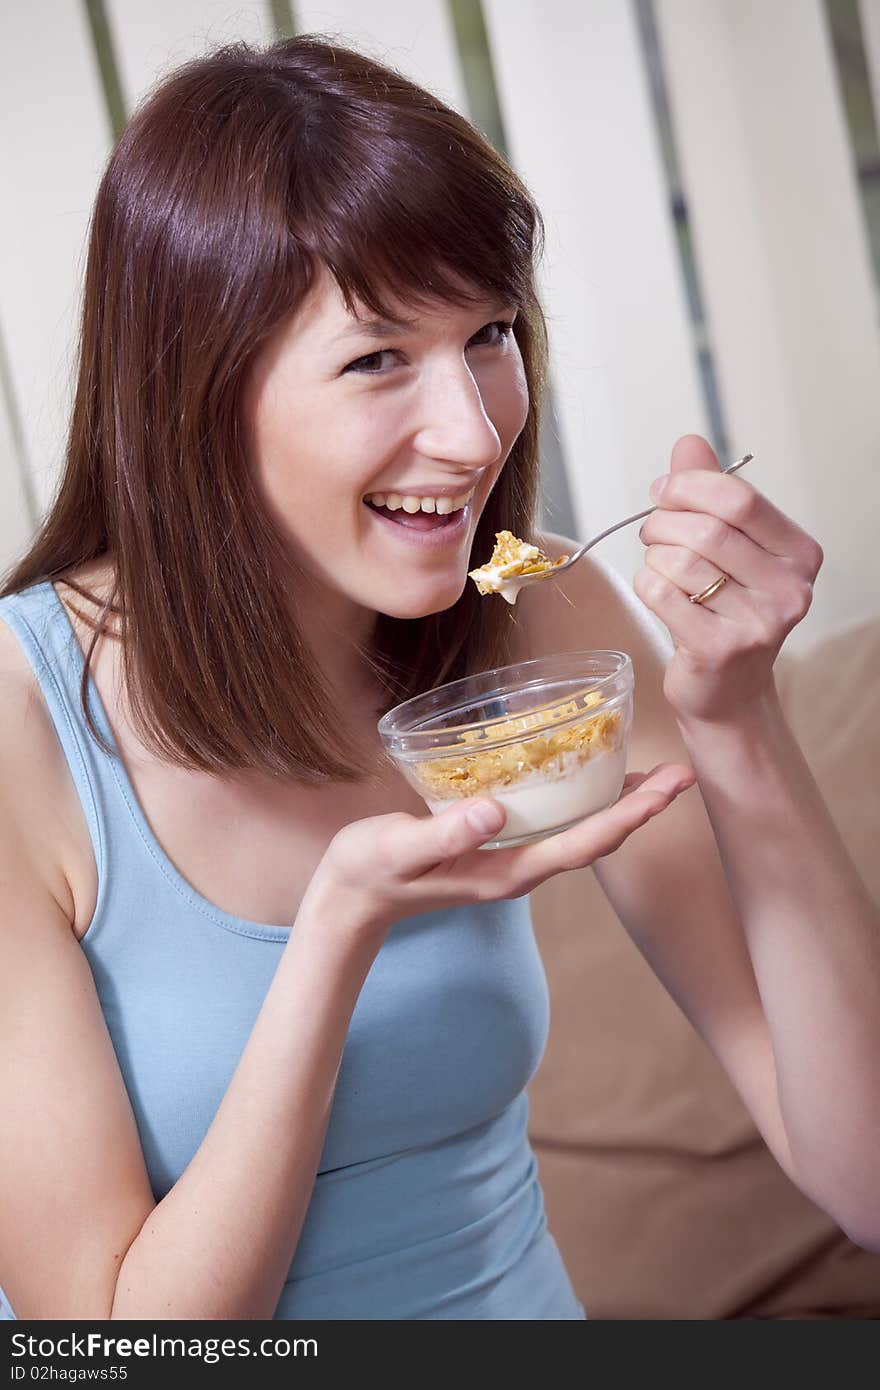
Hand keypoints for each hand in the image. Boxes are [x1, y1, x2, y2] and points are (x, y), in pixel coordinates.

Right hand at [298, 762, 694, 941]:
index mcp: (508, 872)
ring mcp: (513, 860)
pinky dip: (587, 798)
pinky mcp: (501, 846)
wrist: (352, 898)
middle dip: (642, 808)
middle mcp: (521, 869)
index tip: (666, 792)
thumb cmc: (371, 870)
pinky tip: (592, 774)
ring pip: (583, 831)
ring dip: (623, 804)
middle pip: (597, 837)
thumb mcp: (398, 848)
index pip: (583, 844)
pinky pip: (559, 822)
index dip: (628, 817)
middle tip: (683, 773)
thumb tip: (495, 811)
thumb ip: (442, 832)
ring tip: (658, 773)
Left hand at [634, 435, 823, 723]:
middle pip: (707, 529)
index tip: (664, 491)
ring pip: (681, 561)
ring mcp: (759, 623)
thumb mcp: (727, 547)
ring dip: (654, 556)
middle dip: (664, 522)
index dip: (690, 487)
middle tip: (652, 532)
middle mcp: (790, 589)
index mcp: (799, 553)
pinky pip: (663, 594)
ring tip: (658, 565)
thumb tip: (690, 442)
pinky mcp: (720, 649)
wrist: (727, 689)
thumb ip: (710, 493)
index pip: (740, 499)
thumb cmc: (725, 610)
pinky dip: (647, 584)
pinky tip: (657, 592)